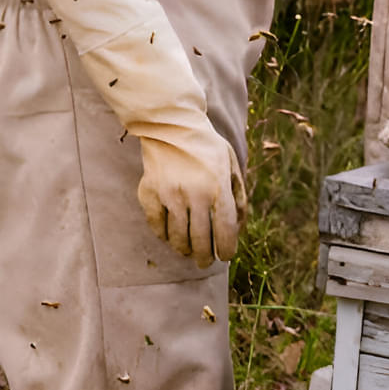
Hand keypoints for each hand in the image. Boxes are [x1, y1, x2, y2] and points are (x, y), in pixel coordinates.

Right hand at [133, 124, 242, 263]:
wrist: (171, 127)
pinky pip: (157, 226)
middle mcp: (195, 193)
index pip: (225, 230)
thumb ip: (238, 196)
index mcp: (218, 186)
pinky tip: (170, 236)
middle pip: (201, 240)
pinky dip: (164, 236)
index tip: (225, 256)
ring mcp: (170, 194)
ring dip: (184, 249)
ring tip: (188, 251)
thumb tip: (238, 229)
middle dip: (204, 257)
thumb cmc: (206, 148)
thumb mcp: (231, 165)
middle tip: (204, 262)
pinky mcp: (150, 194)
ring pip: (178, 238)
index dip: (226, 249)